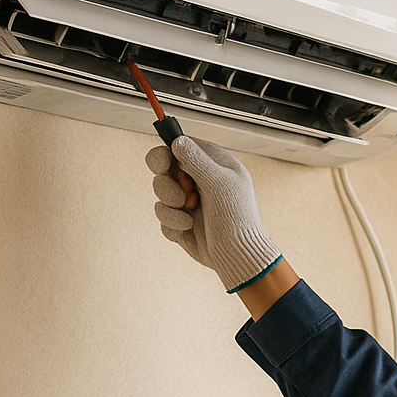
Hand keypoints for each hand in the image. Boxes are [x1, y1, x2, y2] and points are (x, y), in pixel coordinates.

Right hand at [147, 136, 281, 292]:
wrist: (236, 256)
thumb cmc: (236, 219)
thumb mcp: (219, 183)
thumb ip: (196, 160)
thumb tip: (177, 141)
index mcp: (213, 165)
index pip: (181, 147)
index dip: (168, 154)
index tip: (166, 165)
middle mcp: (199, 180)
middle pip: (163, 169)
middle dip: (168, 185)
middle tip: (184, 194)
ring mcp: (189, 200)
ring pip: (160, 193)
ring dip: (172, 206)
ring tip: (190, 213)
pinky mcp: (180, 220)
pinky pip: (162, 216)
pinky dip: (174, 223)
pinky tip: (189, 228)